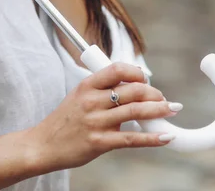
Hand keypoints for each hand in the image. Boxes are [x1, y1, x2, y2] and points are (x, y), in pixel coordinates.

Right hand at [27, 63, 180, 171]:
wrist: (44, 144)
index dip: (136, 72)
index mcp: (87, 85)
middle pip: (132, 90)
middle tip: (162, 98)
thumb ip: (101, 90)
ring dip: (158, 110)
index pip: (117, 69)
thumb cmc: (64, 120)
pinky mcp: (100, 142)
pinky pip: (132, 139)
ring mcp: (97, 122)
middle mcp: (92, 101)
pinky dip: (152, 138)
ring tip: (171, 110)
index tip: (145, 78)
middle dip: (154, 93)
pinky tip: (164, 137)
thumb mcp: (78, 96)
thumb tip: (130, 87)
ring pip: (136, 112)